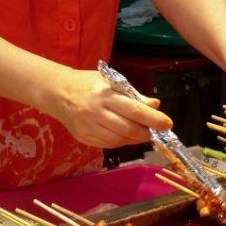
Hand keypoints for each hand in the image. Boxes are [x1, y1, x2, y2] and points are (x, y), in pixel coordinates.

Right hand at [42, 69, 172, 148]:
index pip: (134, 110)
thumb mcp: (110, 81)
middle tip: (155, 132)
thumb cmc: (87, 84)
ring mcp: (88, 127)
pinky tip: (126, 137)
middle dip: (145, 132)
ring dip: (135, 139)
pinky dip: (121, 142)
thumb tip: (155, 105)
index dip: (153, 119)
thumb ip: (133, 95)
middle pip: (128, 129)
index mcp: (105, 95)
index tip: (167, 124)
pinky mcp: (84, 138)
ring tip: (142, 134)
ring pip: (119, 140)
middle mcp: (96, 112)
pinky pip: (108, 144)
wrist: (57, 93)